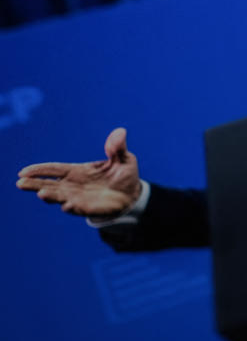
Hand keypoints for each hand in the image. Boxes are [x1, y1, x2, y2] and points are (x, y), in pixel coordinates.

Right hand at [17, 128, 140, 216]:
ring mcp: (79, 198)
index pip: (54, 169)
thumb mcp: (124, 158)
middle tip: (20, 183)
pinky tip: (67, 205)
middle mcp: (73, 185)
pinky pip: (78, 209)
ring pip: (60, 198)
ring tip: (41, 194)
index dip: (39, 170)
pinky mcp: (89, 209)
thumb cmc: (124, 174)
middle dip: (34, 185)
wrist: (133, 194)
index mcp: (78, 171)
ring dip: (50, 196)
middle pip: (49, 185)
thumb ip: (118, 147)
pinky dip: (71, 207)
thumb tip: (120, 131)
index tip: (23, 172)